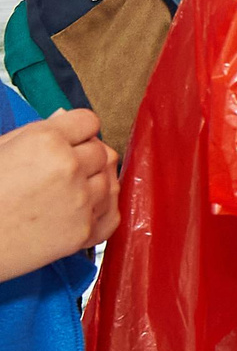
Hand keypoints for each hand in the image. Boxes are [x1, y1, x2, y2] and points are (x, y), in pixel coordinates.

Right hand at [0, 108, 118, 280]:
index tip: (70, 142)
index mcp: (46, 141)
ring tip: (64, 194)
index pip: (88, 122)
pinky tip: (80, 211)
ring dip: (93, 186)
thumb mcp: (0, 150)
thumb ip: (37, 133)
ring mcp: (80, 201)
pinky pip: (112, 214)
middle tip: (60, 173)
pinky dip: (101, 212)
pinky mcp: (83, 232)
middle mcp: (68, 167)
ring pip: (110, 181)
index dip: (78, 132)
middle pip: (102, 152)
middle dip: (85, 159)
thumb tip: (63, 118)